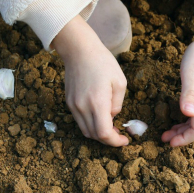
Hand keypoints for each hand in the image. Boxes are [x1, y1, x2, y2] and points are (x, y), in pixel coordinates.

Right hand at [52, 16, 128, 146]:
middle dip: (108, 139)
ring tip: (110, 125)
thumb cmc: (103, 63)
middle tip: (119, 133)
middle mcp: (82, 107)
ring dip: (98, 133)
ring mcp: (73, 106)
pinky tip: (99, 115)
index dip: (115, 142)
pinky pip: (80, 121)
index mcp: (97, 102)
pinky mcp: (68, 102)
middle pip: (94, 136)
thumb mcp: (120, 82)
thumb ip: (118, 104)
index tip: (124, 140)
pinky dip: (90, 124)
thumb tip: (112, 117)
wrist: (79, 50)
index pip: (104, 134)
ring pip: (85, 131)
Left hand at [162, 16, 193, 145]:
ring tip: (169, 131)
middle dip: (182, 136)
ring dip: (184, 128)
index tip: (169, 143)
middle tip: (164, 138)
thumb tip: (187, 115)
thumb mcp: (192, 74)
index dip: (184, 139)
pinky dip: (188, 118)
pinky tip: (180, 115)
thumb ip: (189, 95)